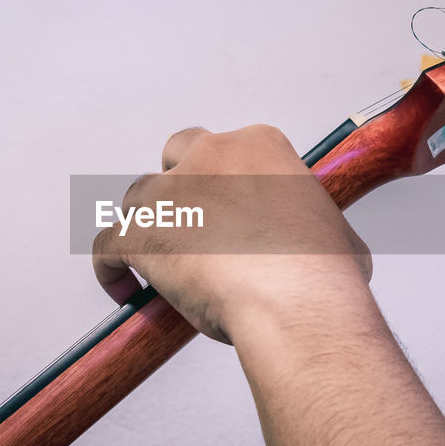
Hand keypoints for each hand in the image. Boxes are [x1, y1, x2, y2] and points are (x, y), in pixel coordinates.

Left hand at [91, 124, 371, 343]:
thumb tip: (316, 245)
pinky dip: (112, 267)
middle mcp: (209, 156)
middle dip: (179, 185)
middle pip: (177, 156)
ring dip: (147, 224)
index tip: (231, 210)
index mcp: (258, 147)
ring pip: (139, 198)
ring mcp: (168, 192)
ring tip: (159, 259)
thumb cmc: (321, 270)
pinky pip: (107, 244)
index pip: (228, 150)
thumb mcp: (337, 231)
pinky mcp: (138, 232)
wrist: (293, 299)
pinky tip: (124, 289)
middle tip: (192, 225)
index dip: (226, 182)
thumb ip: (312, 226)